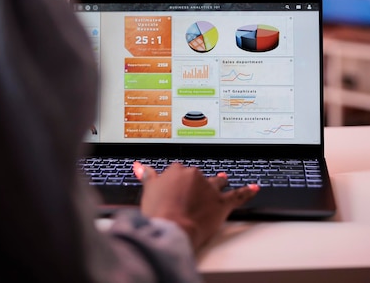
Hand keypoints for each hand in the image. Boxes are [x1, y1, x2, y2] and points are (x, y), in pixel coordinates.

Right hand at [133, 161, 258, 250]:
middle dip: (198, 183)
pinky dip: (247, 191)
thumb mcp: (148, 191)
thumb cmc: (158, 212)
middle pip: (199, 176)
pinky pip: (238, 195)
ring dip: (220, 182)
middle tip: (193, 194)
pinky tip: (254, 187)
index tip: (178, 186)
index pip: (180, 171)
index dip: (179, 180)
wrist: (172, 227)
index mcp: (177, 170)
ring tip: (223, 179)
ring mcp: (210, 188)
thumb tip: (139, 166)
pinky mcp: (221, 203)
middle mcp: (195, 175)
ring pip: (218, 182)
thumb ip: (147, 175)